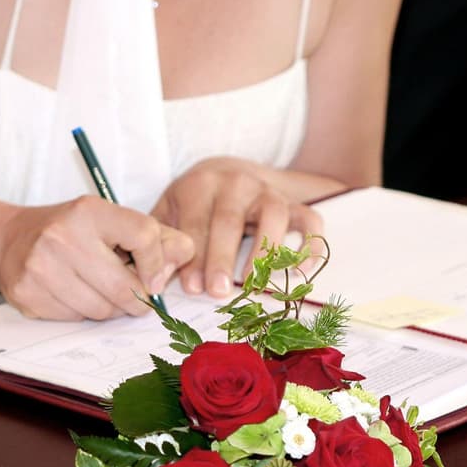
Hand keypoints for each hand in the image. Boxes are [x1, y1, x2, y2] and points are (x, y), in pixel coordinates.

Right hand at [0, 196, 193, 320]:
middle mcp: (62, 234)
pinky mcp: (26, 293)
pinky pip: (74, 319)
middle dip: (138, 298)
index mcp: (90, 210)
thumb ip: (156, 236)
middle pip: (125, 286)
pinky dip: (82, 314)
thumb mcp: (112, 221)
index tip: (154, 277)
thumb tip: (187, 254)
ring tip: (100, 291)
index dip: (158, 264)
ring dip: (110, 309)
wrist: (9, 239)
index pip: (145, 237)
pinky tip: (73, 295)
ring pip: (101, 309)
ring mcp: (40, 266)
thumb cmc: (73, 231)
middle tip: (136, 297)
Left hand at [152, 158, 322, 297]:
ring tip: (254, 285)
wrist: (224, 175)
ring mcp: (268, 191)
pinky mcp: (292, 203)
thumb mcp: (169, 215)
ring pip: (273, 215)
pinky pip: (311, 220)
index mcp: (200, 184)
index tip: (191, 287)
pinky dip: (310, 245)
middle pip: (230, 220)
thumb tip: (155, 282)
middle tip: (218, 292)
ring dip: (265, 251)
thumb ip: (163, 245)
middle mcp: (236, 182)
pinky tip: (298, 272)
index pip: (196, 221)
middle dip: (223, 258)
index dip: (193, 255)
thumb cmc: (192, 204)